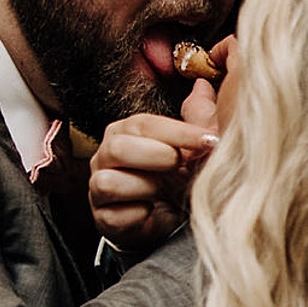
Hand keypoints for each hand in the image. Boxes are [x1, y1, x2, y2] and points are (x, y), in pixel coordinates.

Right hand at [87, 44, 235, 255]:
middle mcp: (105, 155)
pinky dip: (140, 215)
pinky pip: (116, 216)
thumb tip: (204, 85)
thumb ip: (198, 118)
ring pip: (109, 182)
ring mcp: (98, 188)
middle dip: (158, 157)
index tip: (209, 139)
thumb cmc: (177, 180)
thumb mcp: (192, 148)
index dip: (178, 132)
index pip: (143, 124)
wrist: (168, 221)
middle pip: (119, 148)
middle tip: (183, 165)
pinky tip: (153, 211)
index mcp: (125, 132)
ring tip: (165, 190)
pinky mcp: (101, 219)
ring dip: (146, 187)